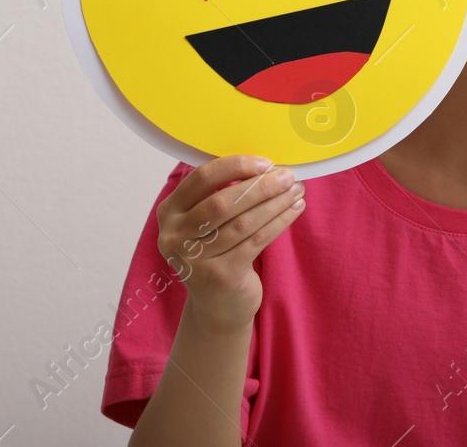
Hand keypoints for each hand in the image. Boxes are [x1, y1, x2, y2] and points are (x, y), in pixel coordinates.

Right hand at [154, 155, 305, 329]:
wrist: (218, 303)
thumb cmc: (218, 250)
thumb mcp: (207, 222)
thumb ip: (222, 192)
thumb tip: (265, 164)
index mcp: (169, 212)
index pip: (202, 179)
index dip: (235, 167)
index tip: (265, 162)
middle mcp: (174, 236)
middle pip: (222, 202)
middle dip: (260, 186)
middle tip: (288, 176)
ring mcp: (194, 260)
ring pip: (242, 222)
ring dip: (274, 203)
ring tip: (297, 190)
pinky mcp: (219, 276)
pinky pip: (256, 241)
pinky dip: (279, 222)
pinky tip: (295, 209)